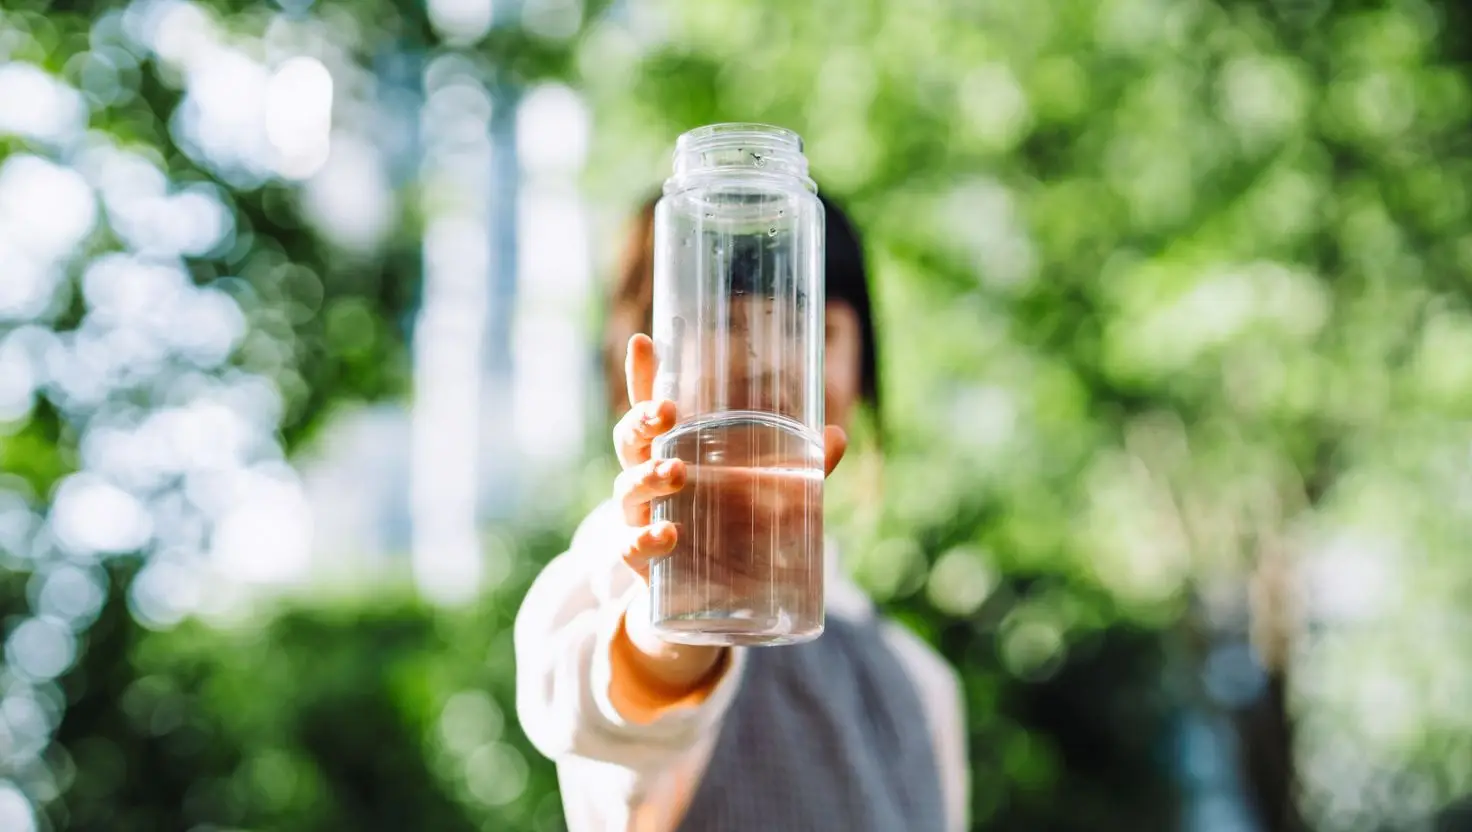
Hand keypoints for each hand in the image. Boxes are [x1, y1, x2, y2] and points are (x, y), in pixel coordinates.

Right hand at [612, 333, 849, 581]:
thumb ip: (802, 471)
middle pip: (629, 440)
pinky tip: (669, 535)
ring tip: (674, 473)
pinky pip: (632, 547)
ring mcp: (640, 519)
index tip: (642, 339)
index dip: (643, 374)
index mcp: (673, 452)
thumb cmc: (736, 532)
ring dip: (647, 477)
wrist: (716, 603)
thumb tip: (836, 436)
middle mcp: (648, 479)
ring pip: (627, 488)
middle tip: (666, 412)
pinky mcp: (640, 561)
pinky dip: (646, 540)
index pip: (650, 408)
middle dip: (641, 421)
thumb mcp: (771, 498)